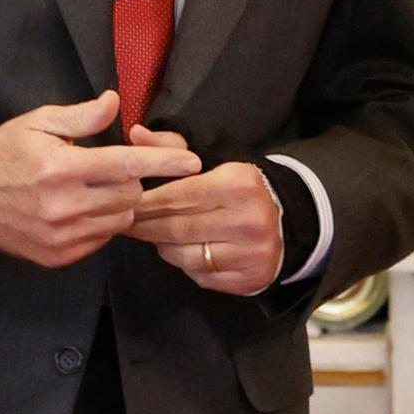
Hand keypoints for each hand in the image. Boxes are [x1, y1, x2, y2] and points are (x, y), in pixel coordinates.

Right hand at [0, 90, 200, 267]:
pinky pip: (101, 239)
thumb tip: (115, 102)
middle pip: (130, 195)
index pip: (129, 165)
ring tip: (95, 185)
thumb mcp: (41, 121)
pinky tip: (83, 206)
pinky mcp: (55, 256)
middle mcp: (63, 207)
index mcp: (62, 169)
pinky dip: (103, 222)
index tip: (193, 162)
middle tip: (113, 166)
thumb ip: (83, 116)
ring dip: (120, 201)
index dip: (165, 162)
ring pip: (120, 220)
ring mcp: (59, 237)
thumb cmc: (5, 150)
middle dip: (133, 178)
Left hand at [127, 161, 282, 294]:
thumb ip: (172, 146)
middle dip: (147, 226)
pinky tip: (179, 251)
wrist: (287, 218)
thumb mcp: (214, 157)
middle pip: (178, 228)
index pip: (179, 195)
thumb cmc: (241, 186)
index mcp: (238, 183)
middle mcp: (247, 219)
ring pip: (185, 256)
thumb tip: (137, 134)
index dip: (147, 201)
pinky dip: (184, 264)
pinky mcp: (249, 279)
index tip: (127, 203)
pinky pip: (201, 276)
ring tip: (153, 235)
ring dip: (162, 246)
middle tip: (127, 223)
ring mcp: (250, 253)